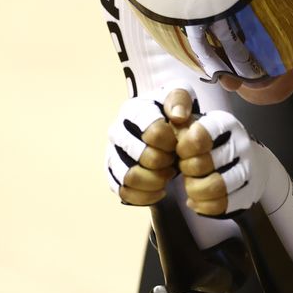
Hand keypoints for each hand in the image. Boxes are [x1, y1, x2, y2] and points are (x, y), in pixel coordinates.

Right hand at [106, 85, 196, 205]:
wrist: (162, 130)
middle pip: (143, 156)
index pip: (153, 131)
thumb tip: (178, 116)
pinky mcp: (111, 174)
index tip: (178, 143)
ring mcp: (112, 153)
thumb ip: (181, 99)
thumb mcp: (181, 96)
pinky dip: (146, 196)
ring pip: (130, 177)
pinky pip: (125, 192)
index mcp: (133, 110)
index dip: (171, 142)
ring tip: (168, 176)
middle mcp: (117, 131)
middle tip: (174, 161)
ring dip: (155, 181)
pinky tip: (160, 190)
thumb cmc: (171, 112)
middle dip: (165, 162)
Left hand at [176, 111, 267, 215]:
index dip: (183, 149)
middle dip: (186, 170)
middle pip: (201, 164)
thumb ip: (182, 122)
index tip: (182, 152)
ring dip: (194, 190)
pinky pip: (222, 205)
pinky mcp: (249, 192)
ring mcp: (248, 169)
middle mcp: (240, 145)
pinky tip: (198, 200)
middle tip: (186, 169)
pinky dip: (204, 206)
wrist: (253, 160)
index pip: (198, 138)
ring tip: (192, 186)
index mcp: (226, 124)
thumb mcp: (199, 124)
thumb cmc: (216, 144)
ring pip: (214, 187)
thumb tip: (175, 119)